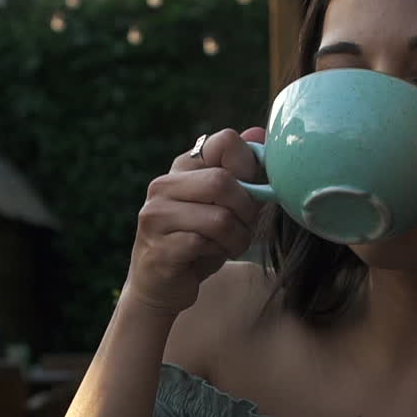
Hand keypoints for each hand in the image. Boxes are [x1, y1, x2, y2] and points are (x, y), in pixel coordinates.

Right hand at [122, 127, 266, 316]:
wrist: (162, 284)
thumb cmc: (199, 240)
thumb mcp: (225, 203)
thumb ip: (242, 171)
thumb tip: (260, 131)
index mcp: (182, 167)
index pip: (225, 141)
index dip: (249, 165)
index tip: (251, 189)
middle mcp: (163, 186)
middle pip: (223, 181)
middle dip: (246, 209)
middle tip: (245, 225)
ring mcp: (156, 217)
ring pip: (219, 217)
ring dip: (238, 237)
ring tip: (232, 244)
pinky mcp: (159, 249)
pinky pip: (204, 244)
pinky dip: (220, 252)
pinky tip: (214, 255)